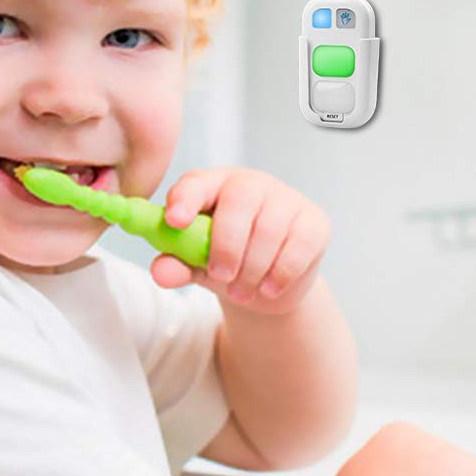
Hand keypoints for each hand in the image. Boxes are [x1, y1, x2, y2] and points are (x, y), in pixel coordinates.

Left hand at [150, 166, 331, 315]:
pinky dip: (279, 275)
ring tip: (240, 292)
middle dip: (226, 245)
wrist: (267, 284)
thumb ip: (176, 265)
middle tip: (220, 276)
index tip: (174, 221)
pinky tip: (268, 289)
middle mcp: (251, 184)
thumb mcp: (195, 265)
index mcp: (213, 186)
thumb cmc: (224, 262)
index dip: (185, 198)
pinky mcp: (315, 223)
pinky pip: (298, 247)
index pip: (197, 182)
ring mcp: (286, 200)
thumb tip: (160, 272)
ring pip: (269, 230)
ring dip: (251, 270)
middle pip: (239, 201)